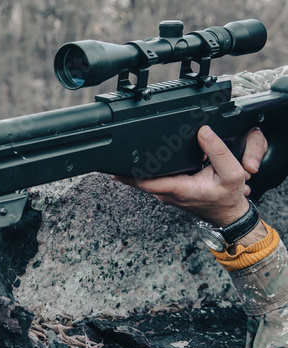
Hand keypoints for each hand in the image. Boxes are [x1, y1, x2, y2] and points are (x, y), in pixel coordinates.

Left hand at [113, 126, 267, 226]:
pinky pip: (153, 179)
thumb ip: (218, 151)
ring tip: (127, 151)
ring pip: (146, 178)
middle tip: (118, 149)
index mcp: (178, 189)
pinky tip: (144, 160)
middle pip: (140, 178)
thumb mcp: (232, 173)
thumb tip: (203, 132)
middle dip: (129, 165)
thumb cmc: (228, 198)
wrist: (228, 214)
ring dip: (137, 167)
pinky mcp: (169, 190)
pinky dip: (148, 170)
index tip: (114, 165)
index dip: (127, 173)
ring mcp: (166, 192)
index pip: (144, 181)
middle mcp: (167, 192)